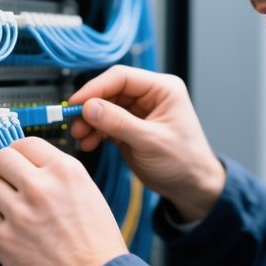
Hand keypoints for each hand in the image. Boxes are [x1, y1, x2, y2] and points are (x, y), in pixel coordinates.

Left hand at [0, 137, 127, 265]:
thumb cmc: (98, 244)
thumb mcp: (89, 192)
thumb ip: (59, 177)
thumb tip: (33, 169)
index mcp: (65, 171)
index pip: (26, 143)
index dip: (20, 153)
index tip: (18, 161)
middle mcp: (41, 186)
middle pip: (2, 158)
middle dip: (4, 168)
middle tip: (9, 180)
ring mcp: (20, 212)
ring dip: (0, 196)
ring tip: (14, 209)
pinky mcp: (5, 238)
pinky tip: (12, 230)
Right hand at [68, 65, 225, 221]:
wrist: (192, 188)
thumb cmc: (184, 162)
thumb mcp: (150, 141)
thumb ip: (119, 123)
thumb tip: (89, 107)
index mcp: (162, 89)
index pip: (121, 77)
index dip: (96, 88)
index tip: (76, 103)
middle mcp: (149, 96)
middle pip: (110, 91)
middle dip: (90, 107)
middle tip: (74, 123)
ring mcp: (138, 112)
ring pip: (104, 107)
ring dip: (89, 121)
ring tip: (80, 137)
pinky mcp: (129, 128)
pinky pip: (106, 123)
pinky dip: (95, 132)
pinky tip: (89, 143)